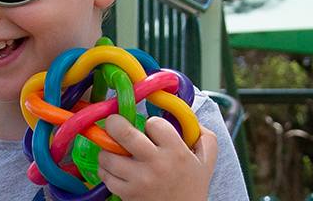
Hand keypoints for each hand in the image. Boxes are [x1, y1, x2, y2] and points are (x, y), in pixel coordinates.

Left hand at [96, 115, 218, 200]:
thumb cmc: (192, 186)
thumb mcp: (206, 161)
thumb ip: (205, 137)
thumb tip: (189, 118)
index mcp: (177, 152)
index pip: (153, 123)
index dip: (150, 124)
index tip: (151, 131)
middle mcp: (157, 164)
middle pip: (123, 133)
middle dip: (114, 123)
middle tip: (114, 123)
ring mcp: (140, 180)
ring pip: (108, 154)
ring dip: (107, 149)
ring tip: (114, 150)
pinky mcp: (128, 194)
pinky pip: (106, 174)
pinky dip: (106, 168)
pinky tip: (115, 168)